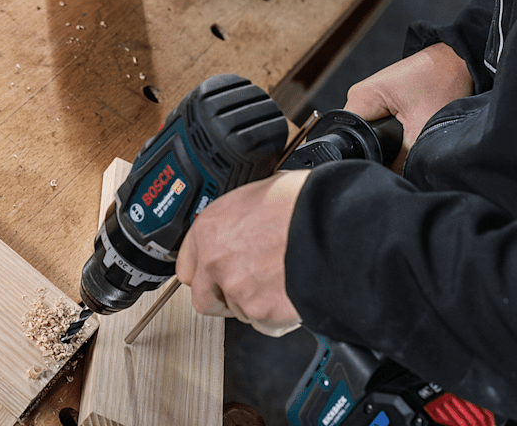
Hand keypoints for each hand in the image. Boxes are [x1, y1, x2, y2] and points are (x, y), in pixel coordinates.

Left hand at [175, 170, 308, 335]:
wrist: (330, 226)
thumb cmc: (301, 203)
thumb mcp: (259, 194)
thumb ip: (238, 218)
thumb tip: (244, 221)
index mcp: (209, 228)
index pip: (186, 264)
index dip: (204, 271)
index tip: (213, 274)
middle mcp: (215, 260)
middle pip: (203, 298)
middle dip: (222, 297)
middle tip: (245, 287)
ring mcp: (236, 288)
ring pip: (236, 311)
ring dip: (253, 303)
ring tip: (278, 281)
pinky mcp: (260, 311)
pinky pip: (262, 322)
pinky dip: (275, 315)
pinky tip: (289, 293)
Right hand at [344, 42, 472, 167]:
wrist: (460, 59)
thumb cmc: (443, 80)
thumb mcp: (423, 127)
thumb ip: (403, 159)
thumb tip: (393, 179)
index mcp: (361, 97)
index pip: (349, 138)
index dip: (365, 158)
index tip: (384, 167)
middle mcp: (360, 96)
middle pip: (359, 139)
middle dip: (379, 153)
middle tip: (403, 155)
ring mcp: (371, 99)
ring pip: (371, 134)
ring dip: (388, 144)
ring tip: (409, 142)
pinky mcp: (383, 101)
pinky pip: (379, 126)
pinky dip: (394, 134)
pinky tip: (410, 134)